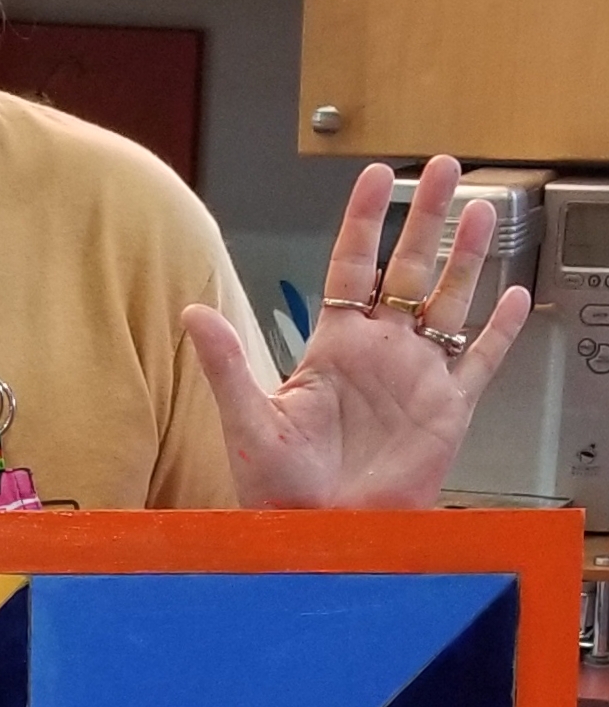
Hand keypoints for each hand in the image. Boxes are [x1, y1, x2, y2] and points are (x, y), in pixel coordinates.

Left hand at [181, 156, 532, 507]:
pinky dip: (499, 331)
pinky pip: (479, 361)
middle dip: (425, 218)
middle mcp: (379, 352)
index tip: (374, 175)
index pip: (350, 265)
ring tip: (482, 209)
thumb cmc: (280, 491)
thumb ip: (227, 364)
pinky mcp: (448, 410)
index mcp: (333, 346)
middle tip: (443, 168)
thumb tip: (192, 312)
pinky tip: (515, 295)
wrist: (322, 538)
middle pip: (408, 268)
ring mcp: (417, 377)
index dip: (363, 220)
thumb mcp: (247, 423)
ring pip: (449, 301)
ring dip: (466, 257)